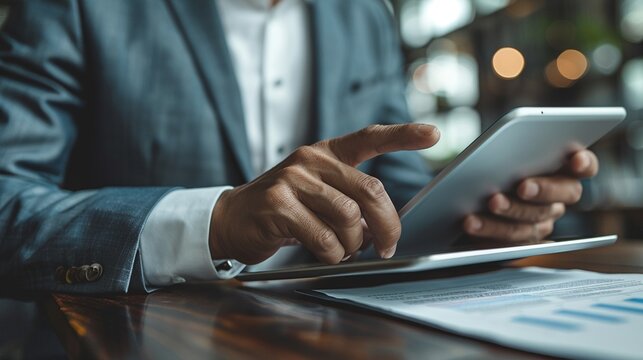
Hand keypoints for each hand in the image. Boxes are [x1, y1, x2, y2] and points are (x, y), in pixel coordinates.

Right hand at [210, 124, 439, 264]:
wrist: (231, 218)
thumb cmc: (283, 210)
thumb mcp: (317, 195)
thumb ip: (349, 202)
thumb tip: (379, 228)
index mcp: (325, 153)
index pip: (369, 138)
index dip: (403, 135)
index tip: (434, 133)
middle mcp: (310, 159)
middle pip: (370, 190)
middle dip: (387, 225)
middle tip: (387, 246)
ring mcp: (292, 179)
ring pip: (349, 217)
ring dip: (353, 245)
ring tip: (344, 251)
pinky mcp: (278, 204)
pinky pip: (323, 237)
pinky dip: (331, 254)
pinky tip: (323, 254)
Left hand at [463, 149, 598, 242]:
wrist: (460, 201)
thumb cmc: (484, 167)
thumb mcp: (494, 153)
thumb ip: (505, 148)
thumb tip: (484, 145)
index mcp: (560, 171)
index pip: (585, 166)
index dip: (585, 163)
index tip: (575, 158)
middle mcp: (557, 199)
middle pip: (564, 195)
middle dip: (544, 189)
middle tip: (523, 186)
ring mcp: (540, 223)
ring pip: (533, 221)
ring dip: (512, 210)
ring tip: (491, 202)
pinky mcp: (517, 243)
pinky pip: (509, 241)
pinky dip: (489, 230)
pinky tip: (472, 222)